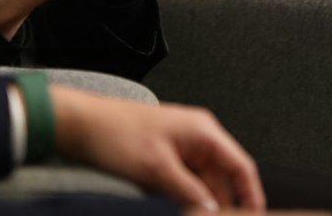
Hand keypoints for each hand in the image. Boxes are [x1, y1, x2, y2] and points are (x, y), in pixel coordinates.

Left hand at [51, 86, 264, 210]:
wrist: (80, 125)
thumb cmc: (116, 133)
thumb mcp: (157, 169)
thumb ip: (190, 193)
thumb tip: (213, 212)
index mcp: (203, 132)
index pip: (241, 166)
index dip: (251, 195)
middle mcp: (196, 138)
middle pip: (222, 180)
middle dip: (221, 206)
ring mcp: (180, 148)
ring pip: (202, 186)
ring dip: (199, 205)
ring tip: (195, 215)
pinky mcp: (164, 159)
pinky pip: (184, 184)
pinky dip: (184, 200)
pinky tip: (177, 210)